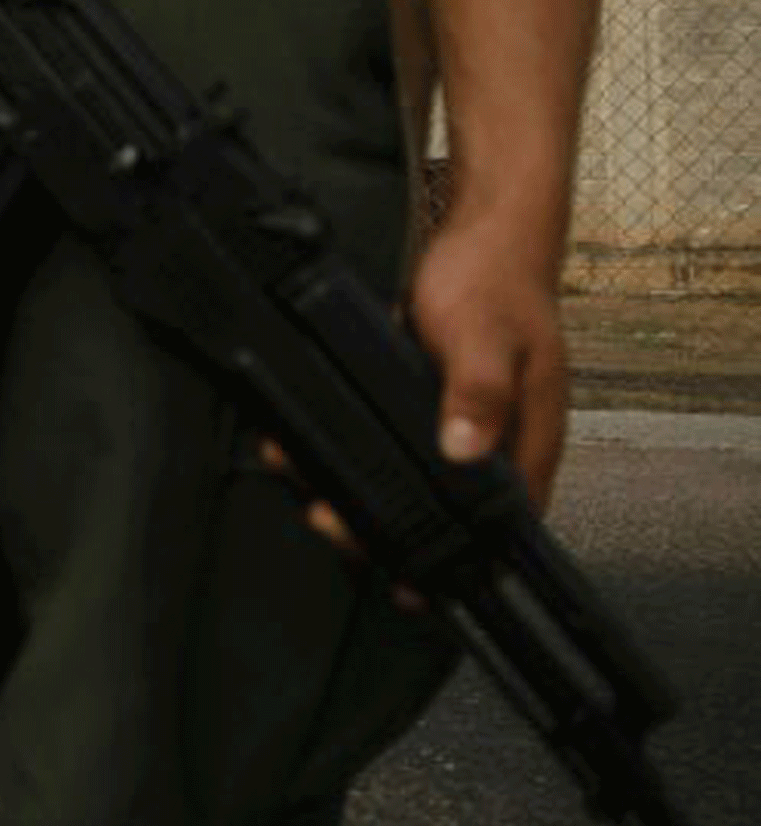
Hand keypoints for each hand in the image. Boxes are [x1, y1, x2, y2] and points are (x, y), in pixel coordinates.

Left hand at [264, 203, 570, 575]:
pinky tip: (302, 449)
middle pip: (441, 516)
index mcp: (524, 445)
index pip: (496, 528)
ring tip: (304, 489)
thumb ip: (479, 391)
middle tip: (330, 524)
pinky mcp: (419, 407)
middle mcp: (491, 447)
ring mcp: (455, 430)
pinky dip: (344, 451)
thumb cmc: (498, 286)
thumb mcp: (487, 337)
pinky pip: (382, 443)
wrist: (481, 240)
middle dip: (381, 531)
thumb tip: (464, 447)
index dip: (455, 565)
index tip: (406, 584)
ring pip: (406, 483)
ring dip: (353, 492)